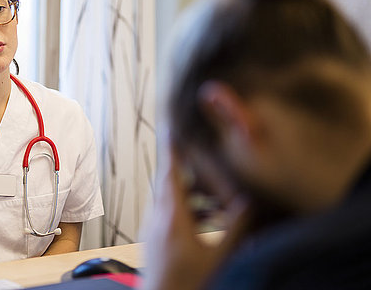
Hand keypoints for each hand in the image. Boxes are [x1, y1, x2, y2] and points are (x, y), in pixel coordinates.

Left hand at [142, 146, 250, 289]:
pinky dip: (183, 206)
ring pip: (167, 197)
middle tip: (194, 152)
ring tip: (208, 191)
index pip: (170, 174)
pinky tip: (201, 217)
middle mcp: (157, 217)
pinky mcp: (152, 236)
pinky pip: (166, 211)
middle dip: (182, 166)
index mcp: (171, 216)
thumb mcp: (218, 254)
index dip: (172, 150)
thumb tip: (251, 203)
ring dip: (186, 189)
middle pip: (167, 181)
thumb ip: (236, 227)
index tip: (171, 130)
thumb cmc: (186, 282)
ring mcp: (152, 227)